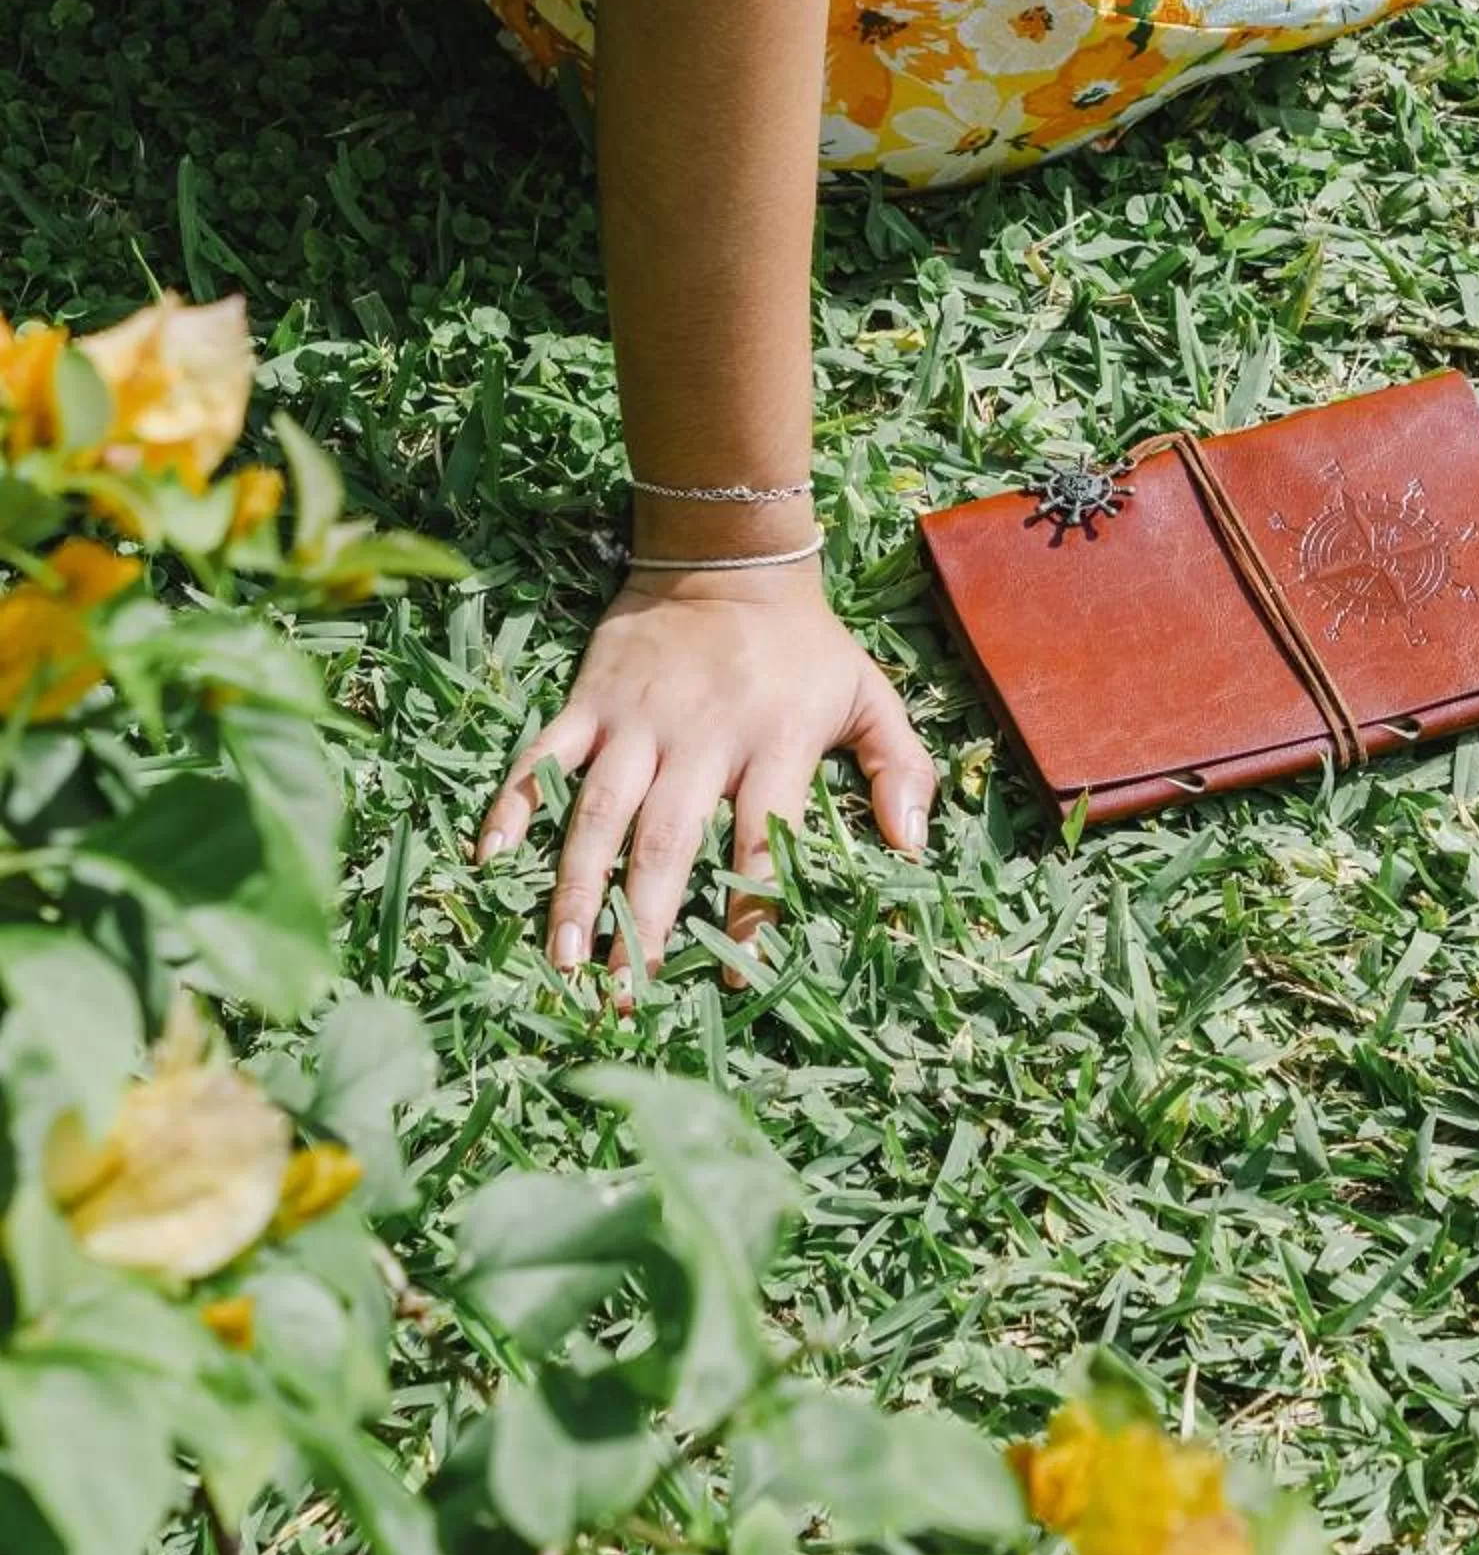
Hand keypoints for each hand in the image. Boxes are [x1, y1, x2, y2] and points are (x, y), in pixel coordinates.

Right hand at [475, 559, 934, 985]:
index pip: (764, 837)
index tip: (730, 976)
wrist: (726, 556)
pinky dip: (514, 803)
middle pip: (668, 839)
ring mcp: (638, 720)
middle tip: (623, 998)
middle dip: (643, 922)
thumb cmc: (803, 646)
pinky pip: (544, 757)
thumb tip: (913, 846)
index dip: (749, 910)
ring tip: (561, 958)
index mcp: (775, 741)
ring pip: (600, 811)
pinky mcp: (591, 699)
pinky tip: (488, 857)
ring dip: (576, 886)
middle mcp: (702, 737)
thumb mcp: (868, 693)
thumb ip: (902, 767)